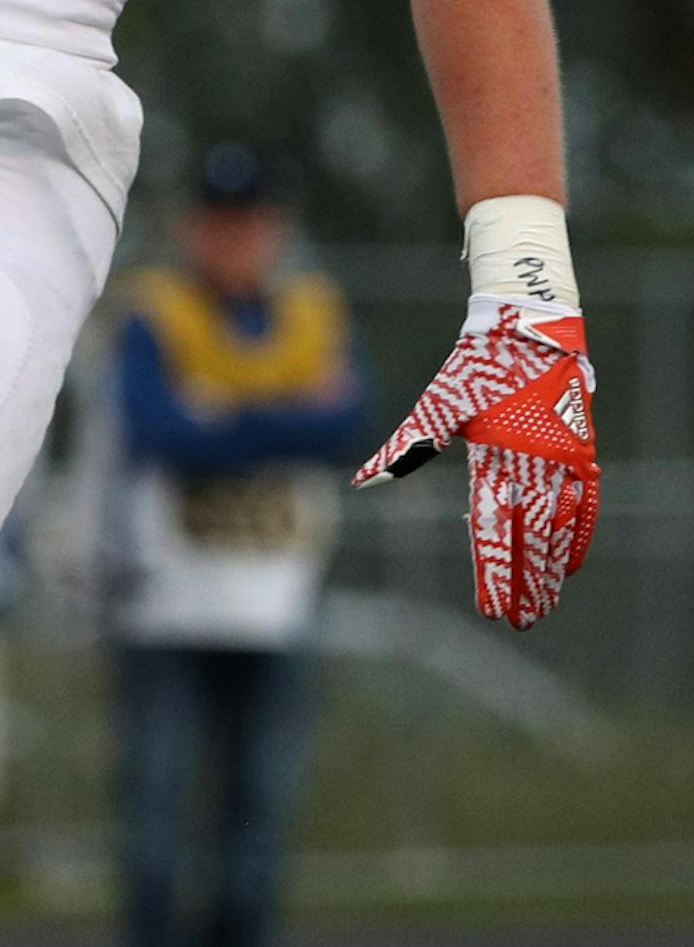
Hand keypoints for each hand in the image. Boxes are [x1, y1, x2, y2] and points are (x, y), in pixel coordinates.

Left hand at [354, 294, 597, 629]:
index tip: (489, 608)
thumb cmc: (475, 366)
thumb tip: (361, 481)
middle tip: (520, 620)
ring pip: (559, 525)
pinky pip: (586, 502)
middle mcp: (535, 460)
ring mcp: (563, 457)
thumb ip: (404, 448)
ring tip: (543, 604)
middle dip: (524, 581)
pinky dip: (580, 534)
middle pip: (530, 536)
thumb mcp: (437, 405)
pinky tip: (571, 564)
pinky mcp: (581, 449)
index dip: (492, 570)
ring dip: (551, 567)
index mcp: (495, 454)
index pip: (494, 527)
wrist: (528, 327)